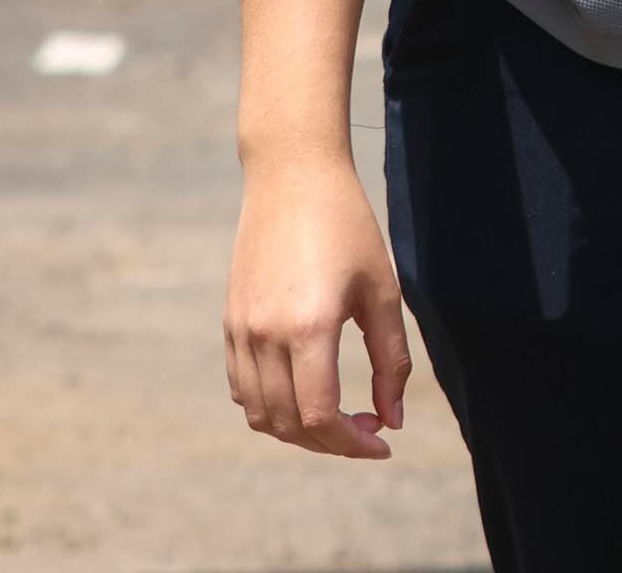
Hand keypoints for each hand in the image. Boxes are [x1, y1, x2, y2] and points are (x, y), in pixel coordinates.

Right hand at [224, 149, 409, 458]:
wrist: (291, 179)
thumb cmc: (349, 229)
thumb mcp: (383, 291)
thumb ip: (391, 359)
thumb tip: (393, 418)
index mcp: (309, 327)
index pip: (320, 414)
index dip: (352, 442)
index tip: (382, 443)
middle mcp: (265, 336)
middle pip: (288, 423)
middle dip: (331, 442)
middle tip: (368, 431)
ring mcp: (239, 332)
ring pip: (259, 414)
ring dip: (298, 430)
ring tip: (340, 417)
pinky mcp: (228, 324)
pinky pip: (242, 388)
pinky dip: (270, 408)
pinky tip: (305, 392)